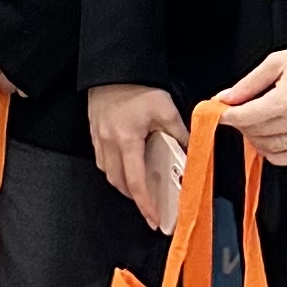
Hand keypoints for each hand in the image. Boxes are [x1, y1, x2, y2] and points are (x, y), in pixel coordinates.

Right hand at [88, 81, 190, 232]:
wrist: (113, 69)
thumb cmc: (137, 87)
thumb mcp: (166, 110)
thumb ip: (180, 134)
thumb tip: (191, 153)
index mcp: (126, 140)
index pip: (135, 181)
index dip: (145, 204)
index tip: (154, 218)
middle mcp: (109, 143)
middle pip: (119, 183)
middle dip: (135, 199)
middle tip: (151, 208)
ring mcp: (99, 139)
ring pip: (108, 173)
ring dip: (124, 185)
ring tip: (141, 190)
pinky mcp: (95, 132)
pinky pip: (102, 160)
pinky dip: (115, 170)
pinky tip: (126, 167)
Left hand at [218, 48, 286, 167]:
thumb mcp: (276, 63)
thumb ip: (248, 83)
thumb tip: (225, 98)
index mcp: (286, 101)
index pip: (246, 117)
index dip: (227, 116)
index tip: (218, 112)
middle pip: (255, 133)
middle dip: (240, 124)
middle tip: (237, 113)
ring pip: (269, 148)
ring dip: (255, 138)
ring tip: (253, 124)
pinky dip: (273, 153)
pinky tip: (268, 139)